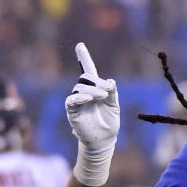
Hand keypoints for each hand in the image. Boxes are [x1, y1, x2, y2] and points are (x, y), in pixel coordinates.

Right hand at [65, 42, 118, 185]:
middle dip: (96, 82)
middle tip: (107, 91)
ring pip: (80, 88)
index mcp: (95, 90)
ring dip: (92, 90)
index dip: (84, 58)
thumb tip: (110, 81)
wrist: (104, 141)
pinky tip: (89, 99)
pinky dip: (80, 97)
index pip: (89, 71)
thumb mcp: (114, 106)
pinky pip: (72, 100)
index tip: (80, 45)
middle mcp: (85, 93)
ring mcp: (77, 102)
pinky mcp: (72, 111)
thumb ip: (112, 92)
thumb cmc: (109, 124)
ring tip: (102, 97)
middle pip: (85, 78)